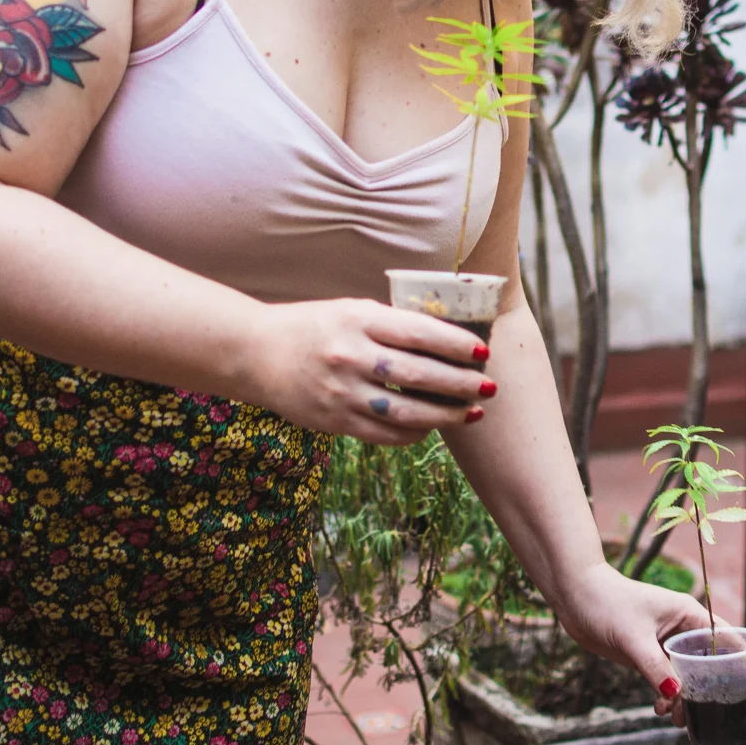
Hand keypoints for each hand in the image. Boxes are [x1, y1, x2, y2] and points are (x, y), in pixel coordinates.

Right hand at [240, 298, 493, 445]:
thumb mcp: (350, 311)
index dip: (456, 344)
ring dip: (446, 415)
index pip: (418, 332)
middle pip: (419, 374)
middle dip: (461, 384)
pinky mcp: (334, 421)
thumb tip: (448, 339)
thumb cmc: (314, 326)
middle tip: (489, 387)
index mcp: (357, 319)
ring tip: (472, 413)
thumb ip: (391, 323)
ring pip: (407, 411)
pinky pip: (385, 433)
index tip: (482, 351)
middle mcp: (350, 356)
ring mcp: (341, 392)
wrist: (255, 353)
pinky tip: (432, 426)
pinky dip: (414, 432)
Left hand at [554, 560, 716, 719]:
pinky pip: (668, 680)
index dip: (741, 665)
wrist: (574, 597)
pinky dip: (668, 696)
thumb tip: (677, 698)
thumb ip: (656, 668)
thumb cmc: (607, 603)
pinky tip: (660, 708)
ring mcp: (665, 643)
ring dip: (686, 699)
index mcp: (689, 615)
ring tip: (677, 718)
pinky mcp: (648, 654)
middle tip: (709, 716)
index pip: (727, 640)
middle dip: (710, 691)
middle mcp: (682, 629)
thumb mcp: (634, 638)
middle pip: (709, 664)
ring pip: (687, 676)